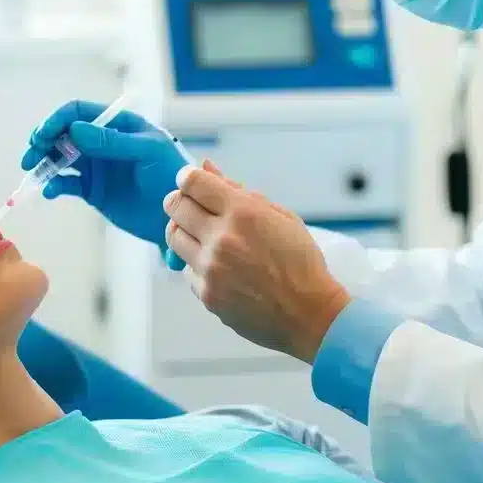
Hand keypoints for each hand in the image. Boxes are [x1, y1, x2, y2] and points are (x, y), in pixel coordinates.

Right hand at [23, 100, 189, 251]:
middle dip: (43, 141)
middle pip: (63, 133)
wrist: (179, 216)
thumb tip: (75, 130)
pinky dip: (54, 185)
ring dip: (44, 162)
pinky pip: (66, 183)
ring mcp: (96, 166)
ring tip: (34, 171)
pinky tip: (50, 191)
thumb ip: (113, 141)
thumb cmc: (171, 176)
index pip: (78, 112)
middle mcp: (102, 142)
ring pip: (60, 158)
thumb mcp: (147, 153)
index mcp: (117, 124)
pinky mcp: (92, 190)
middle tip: (31, 156)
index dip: (57, 120)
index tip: (42, 135)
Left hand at [163, 162, 351, 363]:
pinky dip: (197, 263)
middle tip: (190, 205)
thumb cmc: (300, 263)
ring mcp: (210, 267)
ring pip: (174, 237)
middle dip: (179, 201)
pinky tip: (219, 267)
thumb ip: (240, 192)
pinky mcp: (205, 293)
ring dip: (184, 230)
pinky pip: (187, 269)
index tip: (190, 181)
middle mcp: (221, 238)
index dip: (188, 177)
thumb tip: (207, 168)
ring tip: (203, 235)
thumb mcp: (280, 217)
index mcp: (243, 213)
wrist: (308, 314)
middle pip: (175, 206)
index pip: (193, 182)